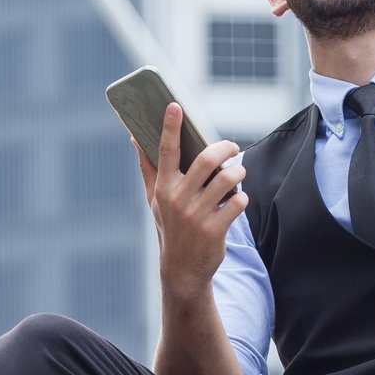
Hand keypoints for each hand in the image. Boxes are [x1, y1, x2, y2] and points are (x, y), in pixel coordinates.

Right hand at [134, 103, 243, 300]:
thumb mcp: (155, 199)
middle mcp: (178, 199)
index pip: (166, 150)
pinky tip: (235, 203)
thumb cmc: (170, 227)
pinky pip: (238, 202)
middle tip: (233, 147)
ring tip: (237, 174)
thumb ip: (147, 168)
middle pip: (207, 159)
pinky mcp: (215, 229)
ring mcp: (197, 215)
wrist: (182, 269)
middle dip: (226, 147)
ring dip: (238, 173)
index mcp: (163, 188)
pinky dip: (241, 199)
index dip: (169, 126)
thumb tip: (134, 138)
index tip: (175, 106)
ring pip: (228, 178)